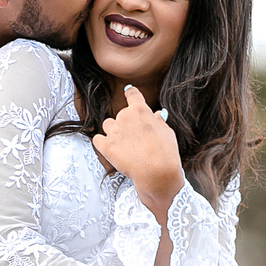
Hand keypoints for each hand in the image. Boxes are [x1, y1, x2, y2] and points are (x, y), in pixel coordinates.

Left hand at [91, 85, 183, 207]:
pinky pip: (97, 139)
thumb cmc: (165, 154)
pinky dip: (102, 143)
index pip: (132, 94)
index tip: (128, 92)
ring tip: (124, 145)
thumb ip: (159, 122)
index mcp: (140, 110)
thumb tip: (157, 114)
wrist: (157, 173)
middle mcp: (124, 116)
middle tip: (137, 138)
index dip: (131, 93)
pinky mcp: (106, 146)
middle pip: (121, 114)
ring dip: (113, 131)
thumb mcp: (167, 133)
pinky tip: (111, 149)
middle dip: (127, 123)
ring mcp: (114, 131)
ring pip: (108, 125)